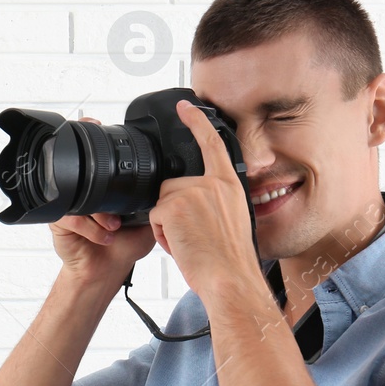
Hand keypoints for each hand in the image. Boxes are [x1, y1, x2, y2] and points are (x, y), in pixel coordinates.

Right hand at [48, 117, 156, 286]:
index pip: (100, 164)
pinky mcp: (58, 221)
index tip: (113, 161)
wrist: (104, 271)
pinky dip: (90, 228)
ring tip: (113, 227)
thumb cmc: (124, 248)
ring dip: (100, 214)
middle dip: (101, 187)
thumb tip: (170, 180)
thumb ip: (154, 199)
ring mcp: (70, 206)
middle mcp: (86, 194)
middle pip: (87, 176)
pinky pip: (71, 217)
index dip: (101, 157)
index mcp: (105, 190)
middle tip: (116, 209)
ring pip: (80, 196)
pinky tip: (102, 237)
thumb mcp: (148, 220)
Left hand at [148, 100, 261, 296]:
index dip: (197, 122)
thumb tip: (187, 201)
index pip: (212, 143)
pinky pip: (153, 217)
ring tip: (189, 242)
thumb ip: (212, 202)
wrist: (230, 279)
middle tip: (194, 236)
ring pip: (160, 203)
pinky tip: (181, 245)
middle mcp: (212, 184)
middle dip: (172, 210)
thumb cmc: (230, 260)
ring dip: (166, 225)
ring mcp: (192, 193)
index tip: (185, 106)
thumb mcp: (230, 220)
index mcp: (229, 185)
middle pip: (171, 185)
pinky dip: (161, 235)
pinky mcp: (173, 207)